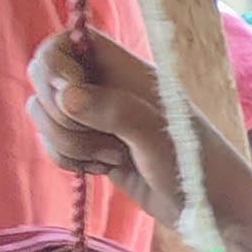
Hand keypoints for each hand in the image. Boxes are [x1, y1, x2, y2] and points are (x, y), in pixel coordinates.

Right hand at [28, 32, 183, 224]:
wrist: (206, 208)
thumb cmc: (194, 166)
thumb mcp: (158, 136)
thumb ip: (114, 110)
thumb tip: (66, 96)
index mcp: (124, 70)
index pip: (66, 42)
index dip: (54, 66)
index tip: (69, 95)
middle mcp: (105, 88)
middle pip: (45, 80)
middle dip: (59, 115)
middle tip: (101, 136)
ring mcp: (95, 119)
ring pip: (45, 117)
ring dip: (67, 142)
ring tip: (113, 157)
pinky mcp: (89, 148)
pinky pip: (54, 145)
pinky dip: (67, 160)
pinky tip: (103, 170)